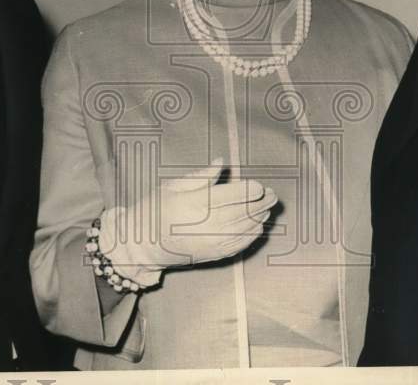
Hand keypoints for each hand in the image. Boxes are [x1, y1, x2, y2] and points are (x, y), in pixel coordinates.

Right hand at [98, 158, 276, 286]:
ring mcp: (212, 242)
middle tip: (273, 195)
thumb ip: (201, 176)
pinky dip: (253, 234)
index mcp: (196, 203)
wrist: (144, 244)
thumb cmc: (155, 209)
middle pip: (245, 211)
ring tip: (268, 208)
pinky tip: (257, 226)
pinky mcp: (214, 254)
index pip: (235, 195)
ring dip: (260, 218)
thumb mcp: (173, 185)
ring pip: (247, 228)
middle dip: (262, 202)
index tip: (259, 185)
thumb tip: (222, 163)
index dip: (251, 189)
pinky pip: (241, 244)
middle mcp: (208, 224)